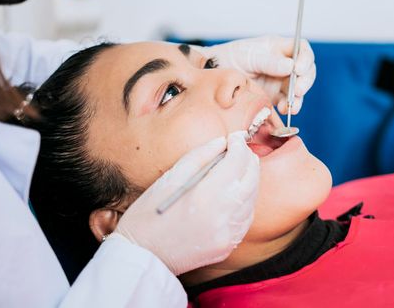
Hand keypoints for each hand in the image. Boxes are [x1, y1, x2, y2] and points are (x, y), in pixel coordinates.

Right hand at [115, 131, 259, 274]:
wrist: (141, 256)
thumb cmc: (148, 214)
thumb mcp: (170, 178)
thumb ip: (200, 156)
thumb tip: (222, 142)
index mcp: (205, 195)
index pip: (237, 161)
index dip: (239, 145)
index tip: (234, 138)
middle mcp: (222, 215)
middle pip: (251, 179)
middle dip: (249, 160)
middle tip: (240, 150)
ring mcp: (227, 234)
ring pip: (252, 199)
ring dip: (249, 180)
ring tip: (238, 169)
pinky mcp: (228, 246)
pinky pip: (245, 219)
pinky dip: (244, 202)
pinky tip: (234, 194)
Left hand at [201, 35, 315, 114]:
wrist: (214, 75)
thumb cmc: (229, 58)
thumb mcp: (248, 56)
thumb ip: (268, 62)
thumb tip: (291, 67)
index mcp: (278, 48)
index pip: (301, 49)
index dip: (305, 58)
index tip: (299, 69)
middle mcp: (283, 64)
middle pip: (305, 70)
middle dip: (305, 81)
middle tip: (297, 90)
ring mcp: (280, 81)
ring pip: (299, 89)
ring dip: (298, 98)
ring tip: (291, 106)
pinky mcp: (274, 96)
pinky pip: (287, 102)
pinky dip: (289, 107)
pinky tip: (284, 110)